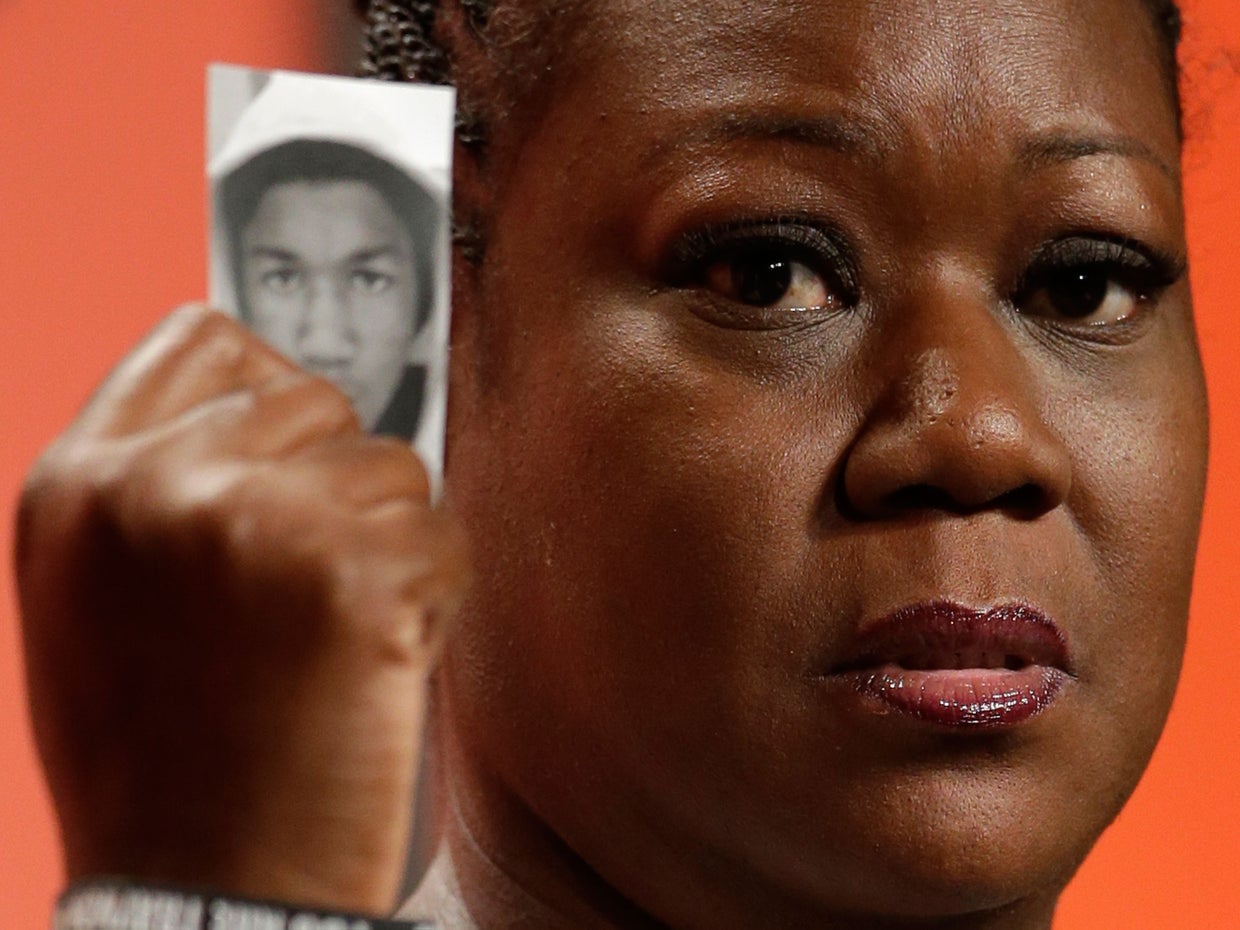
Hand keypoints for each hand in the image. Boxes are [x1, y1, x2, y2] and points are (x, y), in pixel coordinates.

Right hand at [15, 305, 466, 914]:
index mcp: (82, 485)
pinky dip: (432, 599)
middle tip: (307, 591)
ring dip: (387, 544)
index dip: (267, 390)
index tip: (291, 456)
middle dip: (336, 483)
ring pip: (394, 466)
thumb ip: (166, 485)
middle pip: (318, 398)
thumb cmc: (163, 755)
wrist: (199, 891)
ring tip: (331, 640)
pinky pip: (444, 539)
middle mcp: (161, 484)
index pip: (205, 341)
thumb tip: (274, 410)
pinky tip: (373, 669)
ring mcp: (258, 522)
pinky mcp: (355, 576)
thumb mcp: (103, 596)